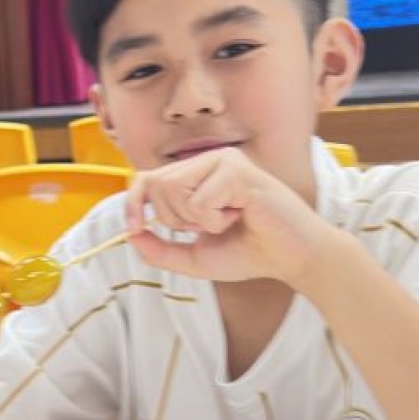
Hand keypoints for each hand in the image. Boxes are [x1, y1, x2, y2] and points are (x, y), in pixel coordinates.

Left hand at [124, 147, 333, 286]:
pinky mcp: (238, 171)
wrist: (290, 259)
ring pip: (174, 188)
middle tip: (211, 227)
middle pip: (157, 185)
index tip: (132, 227)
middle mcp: (209, 160)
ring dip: (197, 220)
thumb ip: (160, 249)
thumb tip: (129, 235)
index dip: (133, 201)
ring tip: (227, 220)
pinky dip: (215, 221)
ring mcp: (225, 161)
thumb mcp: (193, 257)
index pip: (148, 177)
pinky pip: (199, 200)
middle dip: (176, 219)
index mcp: (198, 174)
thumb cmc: (248, 253)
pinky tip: (241, 217)